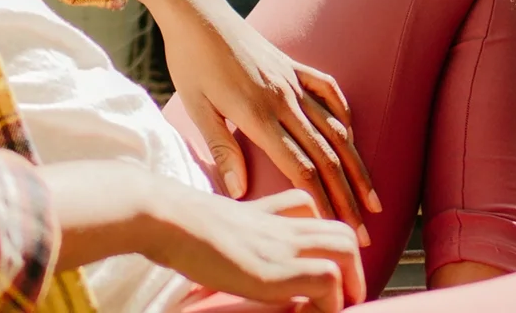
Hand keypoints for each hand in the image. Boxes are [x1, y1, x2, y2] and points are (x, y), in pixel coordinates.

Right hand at [145, 187, 366, 311]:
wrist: (164, 217)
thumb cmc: (175, 226)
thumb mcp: (211, 227)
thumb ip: (230, 234)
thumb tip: (229, 259)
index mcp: (264, 216)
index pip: (312, 213)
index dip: (323, 241)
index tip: (319, 269)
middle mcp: (281, 227)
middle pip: (342, 232)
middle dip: (352, 266)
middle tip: (338, 294)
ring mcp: (282, 245)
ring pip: (346, 249)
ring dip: (348, 281)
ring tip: (330, 305)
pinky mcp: (276, 270)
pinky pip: (328, 279)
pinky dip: (328, 300)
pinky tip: (305, 310)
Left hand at [157, 0, 378, 240]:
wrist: (196, 12)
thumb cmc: (189, 61)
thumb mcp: (196, 107)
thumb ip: (221, 149)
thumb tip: (240, 192)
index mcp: (258, 115)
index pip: (302, 168)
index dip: (324, 202)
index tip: (340, 228)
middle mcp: (283, 99)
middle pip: (326, 157)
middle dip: (348, 197)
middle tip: (367, 231)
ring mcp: (292, 80)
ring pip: (335, 129)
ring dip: (356, 166)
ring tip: (374, 196)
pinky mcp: (293, 64)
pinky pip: (329, 91)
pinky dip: (344, 115)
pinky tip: (352, 136)